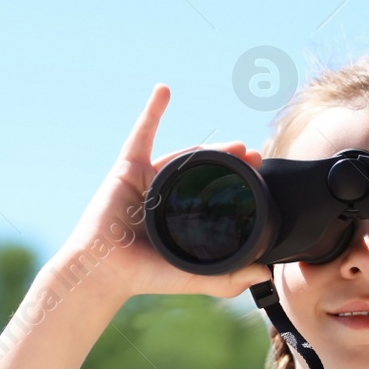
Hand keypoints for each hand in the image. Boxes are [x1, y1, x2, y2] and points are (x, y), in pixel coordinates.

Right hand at [55, 84, 272, 300]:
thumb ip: (227, 278)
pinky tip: (164, 91)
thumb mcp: (192, 276)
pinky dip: (152, 111)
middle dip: (231, 162)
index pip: (213, 193)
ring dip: (210, 149)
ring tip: (238, 146)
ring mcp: (147, 180)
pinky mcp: (127, 168)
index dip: (238, 181)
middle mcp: (165, 196)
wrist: (104, 271)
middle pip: (203, 171)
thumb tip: (265, 274)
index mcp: (179, 217)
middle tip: (255, 156)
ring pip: (183, 156)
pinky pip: (141, 134)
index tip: (261, 173)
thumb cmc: (142, 277)